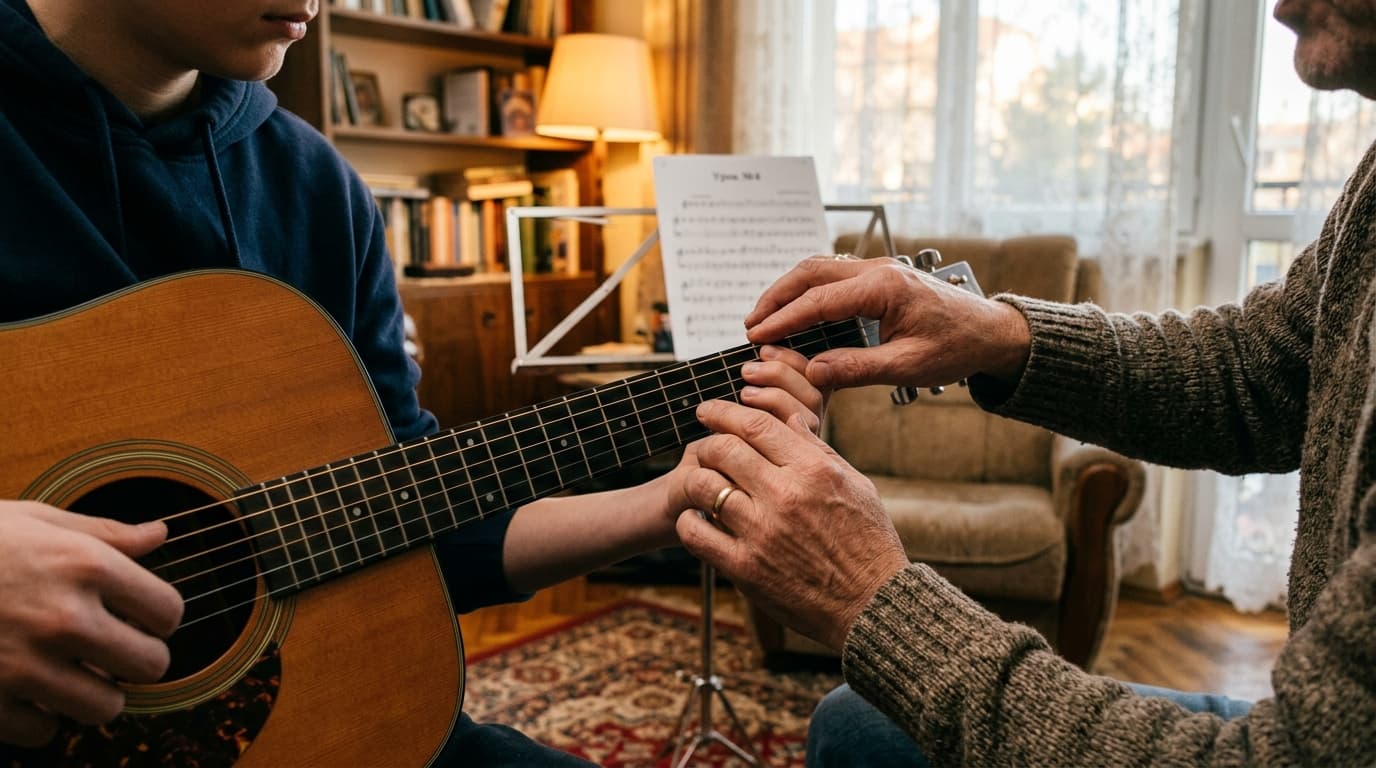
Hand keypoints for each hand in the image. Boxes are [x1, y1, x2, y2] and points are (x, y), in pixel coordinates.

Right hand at [0, 501, 183, 747]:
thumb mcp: (32, 520)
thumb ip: (102, 533)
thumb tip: (160, 536)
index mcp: (84, 565)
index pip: (168, 611)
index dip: (158, 617)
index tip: (141, 617)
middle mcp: (64, 617)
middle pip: (150, 665)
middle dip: (137, 661)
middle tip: (114, 652)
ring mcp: (26, 664)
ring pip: (105, 707)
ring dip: (94, 694)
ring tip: (73, 674)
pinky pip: (45, 731)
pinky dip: (38, 718)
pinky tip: (24, 691)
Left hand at [674, 400, 909, 650]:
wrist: (872, 604)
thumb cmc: (868, 542)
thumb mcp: (856, 485)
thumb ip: (818, 451)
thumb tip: (789, 420)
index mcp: (814, 471)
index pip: (756, 425)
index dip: (725, 412)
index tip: (710, 411)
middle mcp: (785, 496)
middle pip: (724, 449)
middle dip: (707, 441)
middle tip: (703, 446)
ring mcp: (762, 533)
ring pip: (704, 486)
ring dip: (697, 478)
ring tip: (701, 482)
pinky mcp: (745, 568)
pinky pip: (696, 532)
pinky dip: (690, 520)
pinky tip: (700, 519)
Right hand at [743, 255, 1032, 388]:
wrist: (993, 332)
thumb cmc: (958, 347)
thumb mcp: (908, 366)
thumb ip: (857, 368)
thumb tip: (812, 373)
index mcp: (884, 287)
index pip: (819, 299)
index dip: (783, 319)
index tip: (756, 336)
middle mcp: (878, 270)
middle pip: (810, 273)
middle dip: (776, 298)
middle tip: (750, 325)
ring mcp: (879, 270)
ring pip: (819, 270)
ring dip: (788, 292)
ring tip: (764, 319)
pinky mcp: (880, 278)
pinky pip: (833, 277)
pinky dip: (807, 292)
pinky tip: (795, 312)